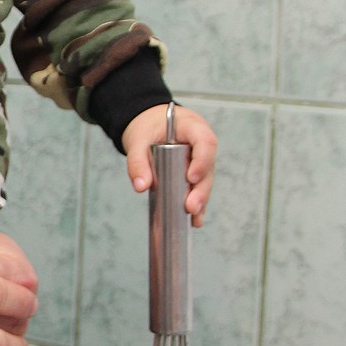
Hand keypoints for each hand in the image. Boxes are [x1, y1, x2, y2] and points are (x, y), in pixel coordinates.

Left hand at [121, 103, 216, 223]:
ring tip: (194, 218)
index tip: (191, 178)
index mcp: (193, 127)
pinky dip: (196, 203)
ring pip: (205, 181)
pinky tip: (195, 221)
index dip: (202, 161)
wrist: (149, 124)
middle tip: (191, 207)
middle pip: (208, 168)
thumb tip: (141, 186)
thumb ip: (137, 161)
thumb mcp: (137, 140)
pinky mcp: (195, 172)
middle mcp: (202, 144)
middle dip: (201, 190)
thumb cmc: (147, 127)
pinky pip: (198, 188)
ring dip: (201, 200)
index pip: (205, 142)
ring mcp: (201, 160)